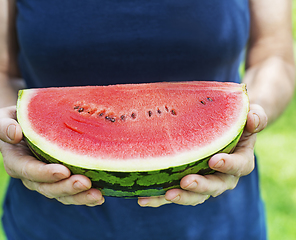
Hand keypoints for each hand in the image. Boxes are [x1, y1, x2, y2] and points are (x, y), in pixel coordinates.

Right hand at [0, 106, 104, 205]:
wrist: (26, 125)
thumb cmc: (16, 119)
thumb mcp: (3, 117)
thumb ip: (3, 124)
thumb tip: (14, 134)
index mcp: (15, 162)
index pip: (28, 171)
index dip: (45, 173)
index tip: (63, 171)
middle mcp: (31, 176)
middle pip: (47, 188)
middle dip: (66, 187)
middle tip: (85, 183)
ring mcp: (46, 181)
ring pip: (61, 195)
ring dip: (79, 197)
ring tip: (97, 195)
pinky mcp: (60, 181)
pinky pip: (71, 194)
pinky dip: (85, 198)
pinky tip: (101, 197)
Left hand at [138, 104, 267, 206]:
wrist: (222, 129)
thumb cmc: (235, 122)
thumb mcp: (249, 116)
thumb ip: (255, 118)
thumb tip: (253, 120)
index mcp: (240, 161)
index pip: (238, 166)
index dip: (228, 165)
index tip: (214, 160)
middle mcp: (223, 177)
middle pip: (214, 187)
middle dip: (200, 186)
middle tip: (186, 182)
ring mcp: (203, 182)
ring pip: (194, 196)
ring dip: (180, 197)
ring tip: (166, 195)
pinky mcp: (185, 184)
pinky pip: (174, 193)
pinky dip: (159, 198)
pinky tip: (143, 198)